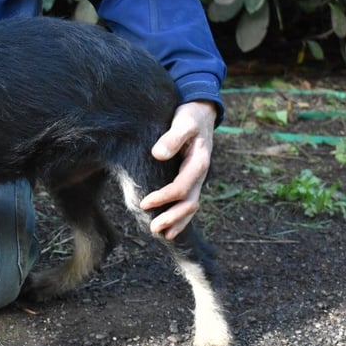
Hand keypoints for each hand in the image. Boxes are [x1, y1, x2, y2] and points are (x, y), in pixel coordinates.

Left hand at [139, 101, 216, 239]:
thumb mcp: (183, 121)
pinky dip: (180, 215)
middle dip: (172, 218)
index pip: (181, 187)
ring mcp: (197, 177)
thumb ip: (172, 137)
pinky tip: (169, 226)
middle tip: (153, 229)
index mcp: (199, 162)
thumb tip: (158, 154)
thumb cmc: (189, 116)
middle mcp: (200, 173)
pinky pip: (188, 200)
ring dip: (177, 222)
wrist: (201, 111)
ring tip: (161, 234)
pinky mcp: (191, 177)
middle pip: (189, 203)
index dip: (163, 197)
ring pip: (191, 206)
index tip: (144, 203)